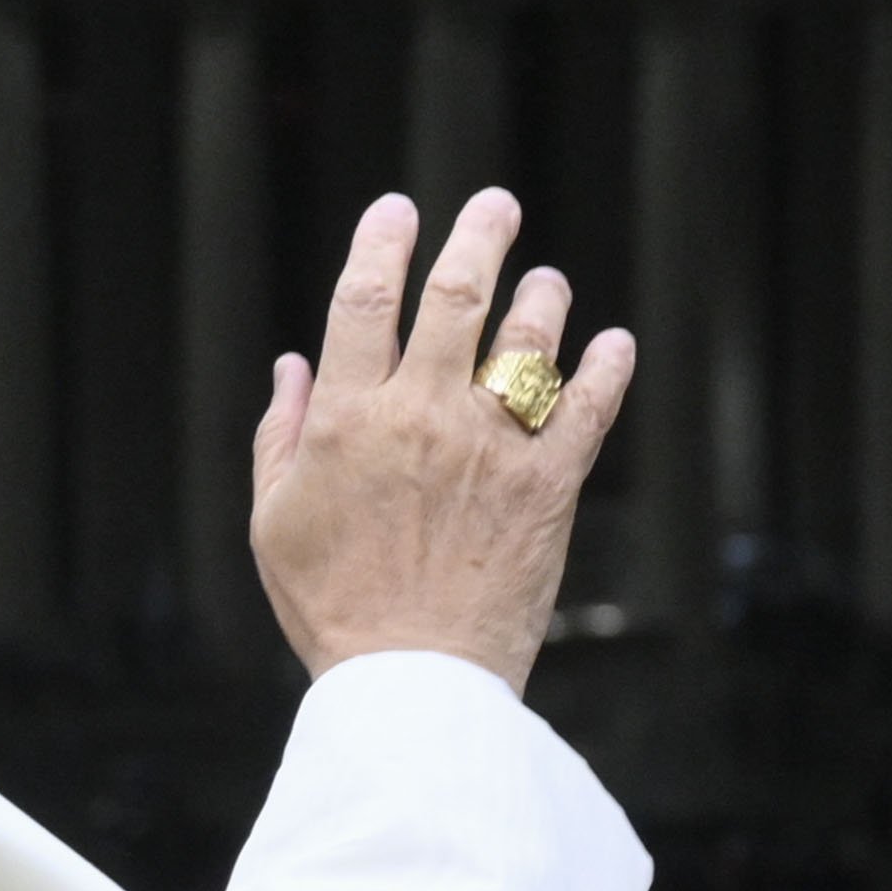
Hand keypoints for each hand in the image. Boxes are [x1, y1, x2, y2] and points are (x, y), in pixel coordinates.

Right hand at [247, 186, 633, 686]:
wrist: (413, 684)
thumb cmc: (334, 608)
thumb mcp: (275, 520)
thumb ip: (280, 434)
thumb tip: (294, 362)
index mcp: (347, 420)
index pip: (363, 299)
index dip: (382, 242)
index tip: (398, 211)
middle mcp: (422, 417)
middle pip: (455, 296)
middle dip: (478, 236)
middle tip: (495, 206)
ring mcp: (491, 448)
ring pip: (528, 340)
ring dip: (542, 298)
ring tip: (547, 282)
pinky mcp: (549, 486)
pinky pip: (590, 408)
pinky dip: (608, 368)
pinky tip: (615, 343)